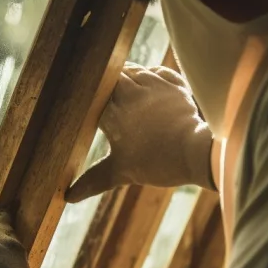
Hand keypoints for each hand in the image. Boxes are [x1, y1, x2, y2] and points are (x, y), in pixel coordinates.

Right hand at [65, 63, 213, 202]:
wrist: (198, 151)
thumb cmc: (157, 161)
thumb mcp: (121, 172)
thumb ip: (93, 180)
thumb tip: (69, 198)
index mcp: (112, 111)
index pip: (92, 93)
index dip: (86, 95)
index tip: (80, 100)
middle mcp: (131, 92)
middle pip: (111, 76)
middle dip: (105, 83)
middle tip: (99, 92)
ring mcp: (155, 85)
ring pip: (134, 70)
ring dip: (126, 77)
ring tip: (121, 87)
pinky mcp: (175, 85)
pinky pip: (158, 72)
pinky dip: (150, 75)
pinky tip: (148, 82)